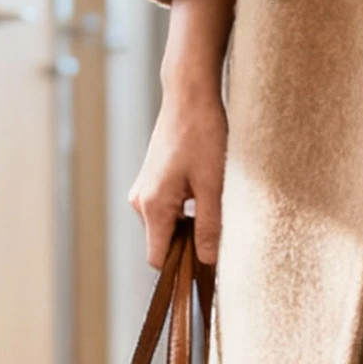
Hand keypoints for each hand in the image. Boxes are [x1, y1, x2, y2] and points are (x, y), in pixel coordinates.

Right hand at [128, 0, 234, 267]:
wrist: (189, 95)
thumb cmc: (203, 136)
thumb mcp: (214, 185)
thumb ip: (210, 227)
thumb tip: (208, 261)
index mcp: (153, 206)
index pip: (159, 259)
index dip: (182, 268)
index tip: (208, 268)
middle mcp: (141, 201)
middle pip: (163, 244)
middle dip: (189, 246)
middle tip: (221, 233)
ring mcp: (144, 190)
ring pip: (166, 227)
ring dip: (190, 226)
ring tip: (216, 205)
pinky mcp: (151, 180)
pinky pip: (167, 210)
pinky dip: (185, 211)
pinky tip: (206, 193)